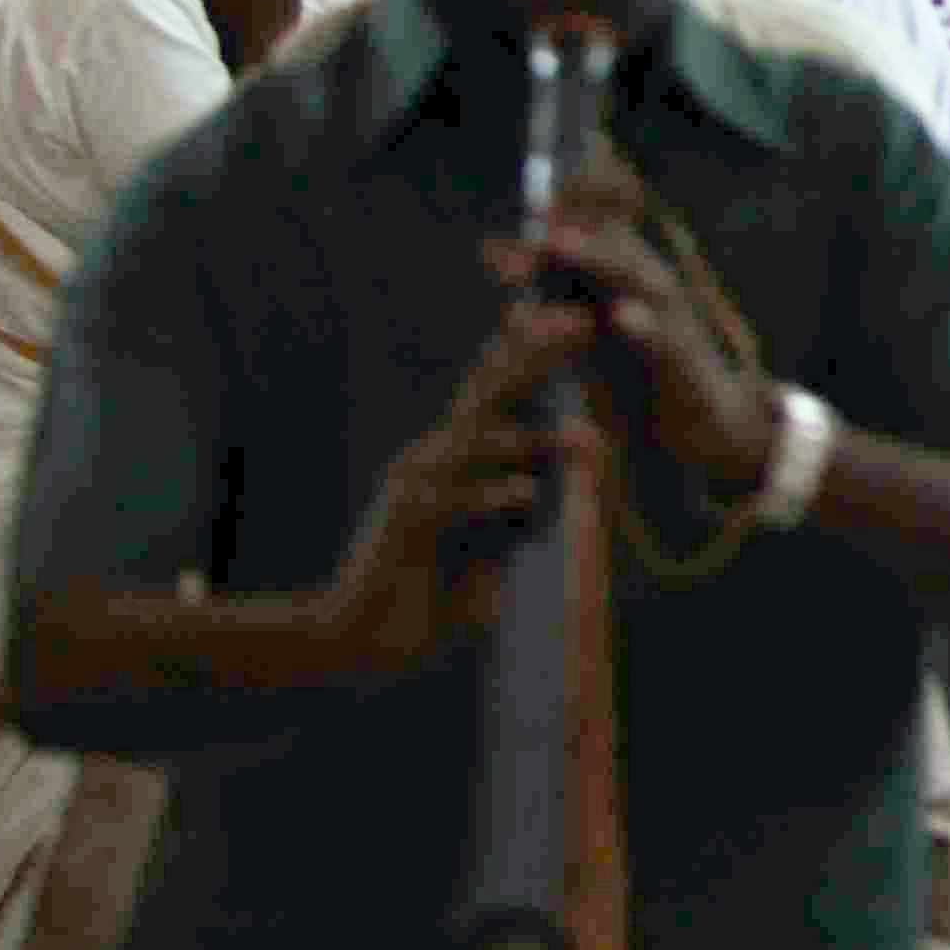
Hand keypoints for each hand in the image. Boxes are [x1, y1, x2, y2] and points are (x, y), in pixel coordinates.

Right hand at [320, 301, 595, 674]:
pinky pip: (450, 507)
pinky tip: (522, 492)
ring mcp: (415, 490)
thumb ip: (532, 486)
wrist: (362, 636)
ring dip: (529, 438)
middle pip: (487, 396)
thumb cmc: (437, 582)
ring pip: (473, 446)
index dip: (534, 348)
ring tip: (579, 433)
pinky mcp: (405, 530)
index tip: (582, 312)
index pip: (498, 389)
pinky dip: (488, 498)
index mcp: (456, 452)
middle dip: (535, 358)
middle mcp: (433, 458)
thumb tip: (588, 451)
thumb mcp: (497, 527)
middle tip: (581, 324)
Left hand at [520, 162, 778, 506]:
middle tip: (529, 197)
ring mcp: (673, 323)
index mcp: (626, 273)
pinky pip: (665, 344)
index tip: (558, 149)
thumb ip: (547, 284)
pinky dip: (645, 327)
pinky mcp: (684, 368)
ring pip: (637, 281)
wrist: (714, 430)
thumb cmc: (643, 373)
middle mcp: (651, 287)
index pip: (600, 217)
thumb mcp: (592, 324)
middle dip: (571, 215)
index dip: (577, 185)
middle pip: (611, 238)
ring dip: (598, 259)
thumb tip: (489, 247)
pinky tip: (623, 315)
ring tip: (560, 243)